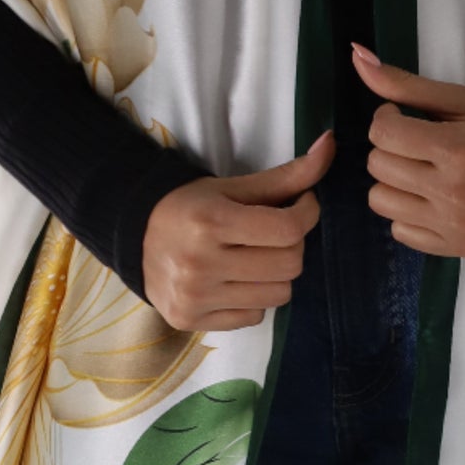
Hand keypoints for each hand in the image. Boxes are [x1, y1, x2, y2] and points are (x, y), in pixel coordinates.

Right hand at [142, 130, 334, 330]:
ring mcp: (195, 297)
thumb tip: (331, 143)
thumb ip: (287, 175)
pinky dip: (255, 298)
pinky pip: (255, 316)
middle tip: (276, 232)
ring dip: (277, 274)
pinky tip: (235, 280)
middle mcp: (200, 263)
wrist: (133, 235)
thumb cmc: (190, 205)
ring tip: (256, 257)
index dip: (307, 213)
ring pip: (279, 295)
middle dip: (293, 244)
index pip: (288, 228)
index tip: (301, 205)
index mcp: (211, 222)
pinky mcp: (191, 320)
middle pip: (290, 264)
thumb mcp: (233, 187)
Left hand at [350, 43, 464, 257]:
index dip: (387, 118)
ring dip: (393, 181)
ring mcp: (455, 226)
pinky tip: (432, 196)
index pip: (382, 134)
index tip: (406, 116)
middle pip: (379, 167)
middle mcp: (453, 193)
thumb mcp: (464, 99)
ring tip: (422, 169)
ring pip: (381, 202)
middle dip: (391, 147)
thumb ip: (406, 84)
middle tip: (419, 142)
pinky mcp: (459, 248)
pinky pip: (401, 232)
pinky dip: (408, 213)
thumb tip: (356, 55)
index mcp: (456, 150)